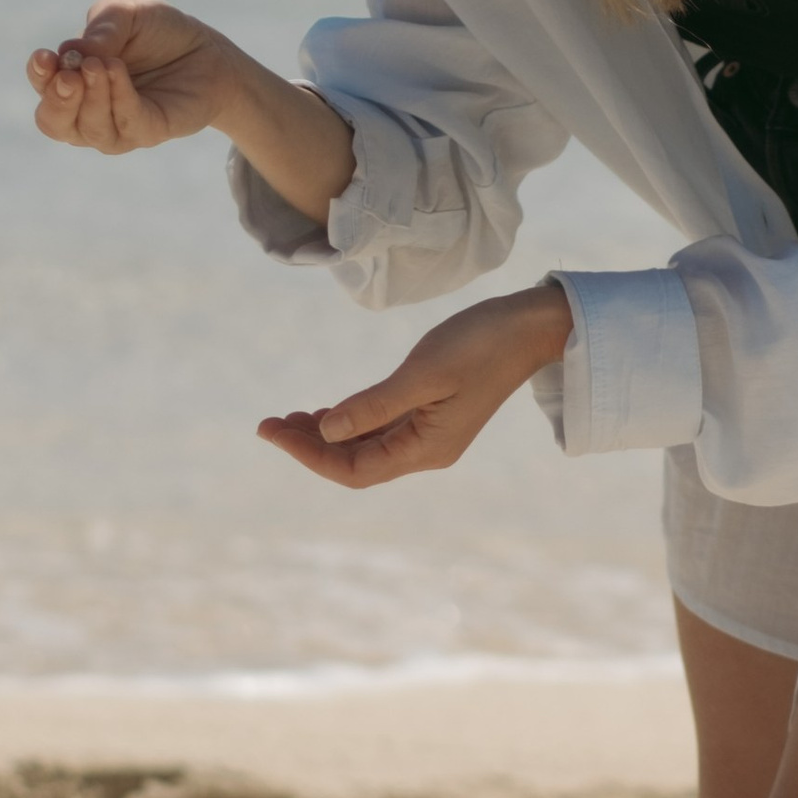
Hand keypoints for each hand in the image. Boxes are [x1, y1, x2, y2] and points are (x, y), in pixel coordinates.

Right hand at [27, 0, 242, 153]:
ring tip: (99, 65)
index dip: (38, 76)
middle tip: (68, 73)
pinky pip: (125, 125)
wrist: (207, 51)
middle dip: (56, 99)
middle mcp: (88, 111)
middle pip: (54, 122)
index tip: (44, 57)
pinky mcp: (147, 133)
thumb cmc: (159, 33)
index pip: (44, 88)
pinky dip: (118, 98)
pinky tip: (116, 71)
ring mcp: (117, 127)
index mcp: (74, 82)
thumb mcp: (128, 15)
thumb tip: (75, 51)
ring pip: (88, 128)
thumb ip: (102, 27)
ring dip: (90, 97)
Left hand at [260, 284, 570, 489]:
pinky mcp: (432, 416)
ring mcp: (430, 436)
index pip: (353, 469)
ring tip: (288, 417)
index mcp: (426, 449)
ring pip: (365, 449)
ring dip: (326, 436)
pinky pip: (380, 432)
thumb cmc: (480, 344)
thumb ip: (374, 405)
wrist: (530, 328)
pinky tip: (326, 412)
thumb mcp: (422, 373)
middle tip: (268, 422)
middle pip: (354, 464)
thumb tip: (328, 432)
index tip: (270, 430)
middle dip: (309, 446)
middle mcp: (426, 451)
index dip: (307, 454)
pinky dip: (350, 424)